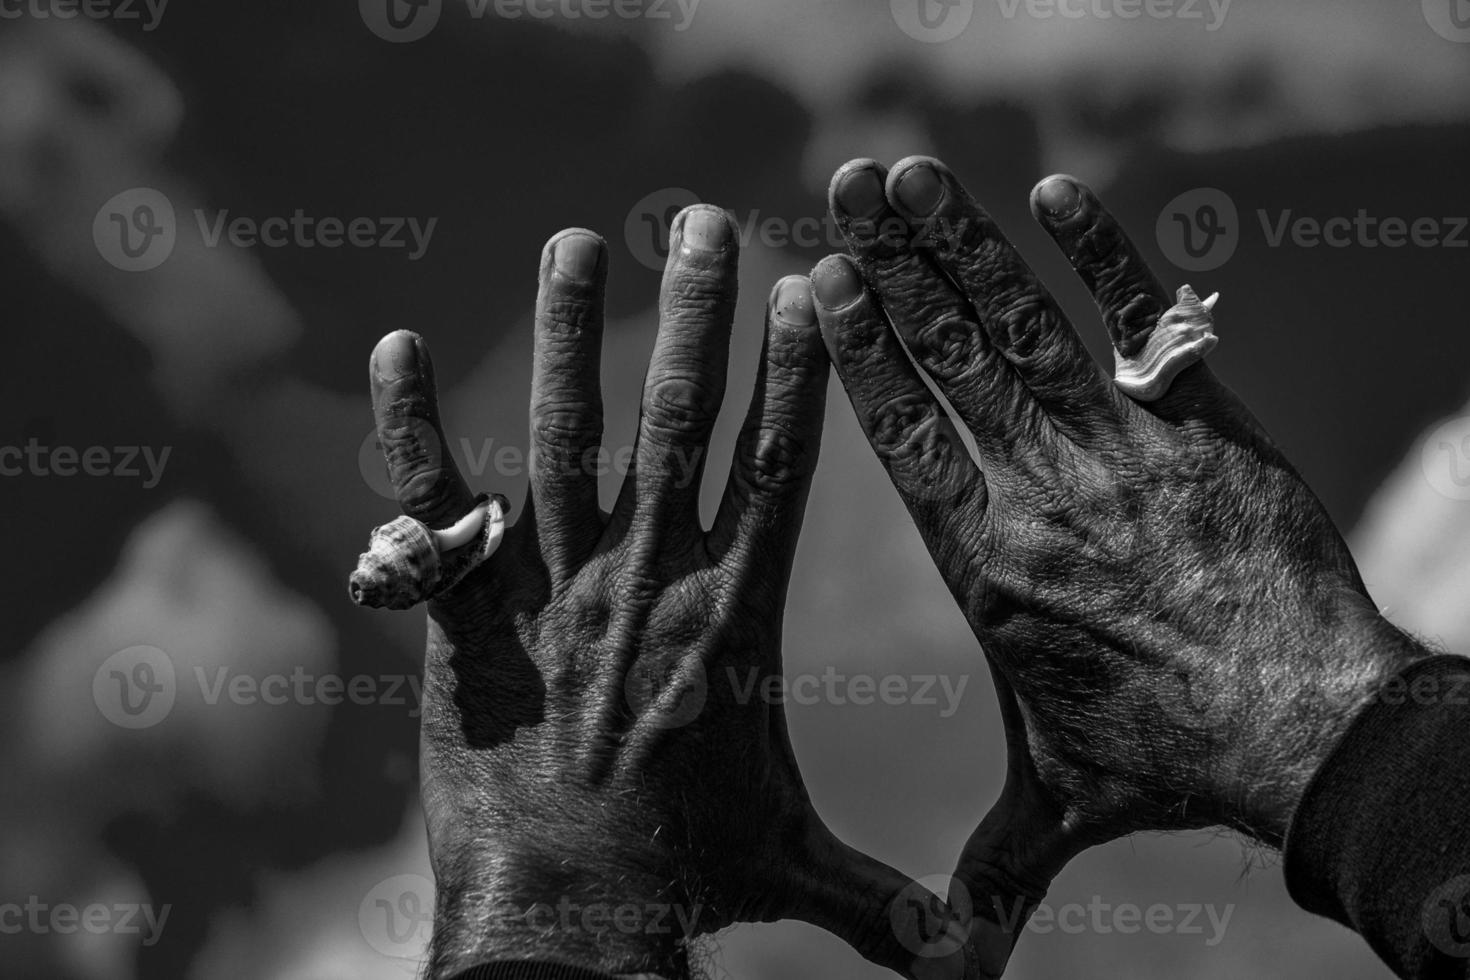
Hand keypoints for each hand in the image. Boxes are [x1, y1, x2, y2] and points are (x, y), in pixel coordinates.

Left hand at [361, 208, 943, 977]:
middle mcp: (643, 582)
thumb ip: (888, 894)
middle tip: (703, 220)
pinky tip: (395, 347)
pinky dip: (409, 425)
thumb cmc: (688, 882)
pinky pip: (427, 504)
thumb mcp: (800, 869)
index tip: (806, 289)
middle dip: (694, 315)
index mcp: (730, 614)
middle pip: (677, 423)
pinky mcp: (461, 615)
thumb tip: (970, 960)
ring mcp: (547, 591)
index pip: (776, 467)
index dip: (795, 372)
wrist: (562, 919)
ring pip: (565, 436)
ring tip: (578, 241)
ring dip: (572, 332)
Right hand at [809, 157, 1430, 975]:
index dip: (862, 355)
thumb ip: (989, 863)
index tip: (827, 284)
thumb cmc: (1160, 764)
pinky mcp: (1198, 425)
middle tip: (846, 186)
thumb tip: (952, 975)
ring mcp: (1119, 450)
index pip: (903, 437)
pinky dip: (1102, 255)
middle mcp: (1038, 492)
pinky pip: (1137, 324)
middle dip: (896, 265)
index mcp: (985, 564)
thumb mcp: (1055, 804)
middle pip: (952, 358)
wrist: (1298, 726)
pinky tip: (1056, 194)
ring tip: (913, 174)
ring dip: (968, 244)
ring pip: (1026, 328)